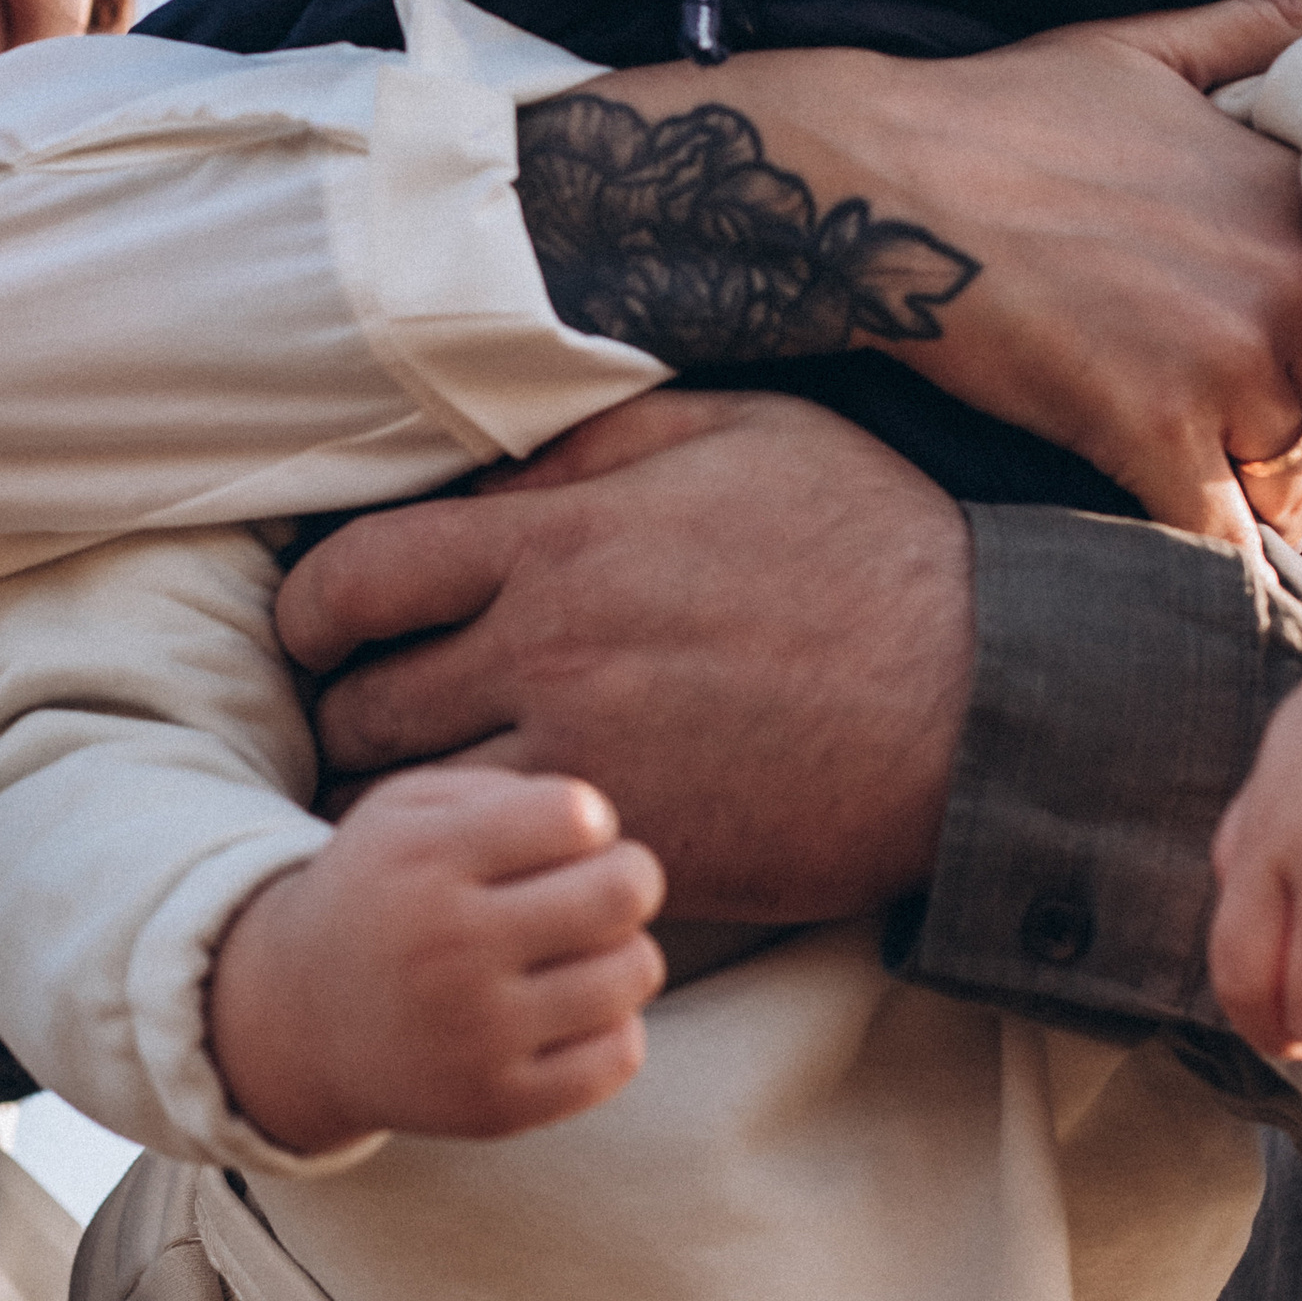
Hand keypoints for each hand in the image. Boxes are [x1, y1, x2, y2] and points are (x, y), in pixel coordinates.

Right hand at [207, 767, 664, 1150]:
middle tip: (603, 889)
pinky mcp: (498, 1105)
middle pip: (623, 892)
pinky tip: (571, 1012)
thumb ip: (501, 789)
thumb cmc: (380, 893)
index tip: (564, 838)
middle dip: (631, 877)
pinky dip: (613, 1025)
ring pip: (636, 970)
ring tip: (582, 951)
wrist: (298, 1021)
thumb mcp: (402, 811)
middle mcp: (449, 948)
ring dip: (624, 952)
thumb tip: (600, 826)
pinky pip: (621, 1054)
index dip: (588, 820)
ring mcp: (474, 1036)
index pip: (575, 817)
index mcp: (425, 861)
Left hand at [280, 390, 974, 925]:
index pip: (353, 580)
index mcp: (557, 545)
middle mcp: (548, 659)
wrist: (986, 695)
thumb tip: (486, 461)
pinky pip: (504, 866)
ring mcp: (588, 768)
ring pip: (410, 807)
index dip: (315, 608)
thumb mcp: (737, 433)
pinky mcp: (636, 850)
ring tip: (415, 787)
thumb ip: (593, 437)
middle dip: (341, 708)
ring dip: (395, 799)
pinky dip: (481, 859)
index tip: (326, 623)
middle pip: (357, 706)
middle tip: (363, 709)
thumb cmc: (872, 546)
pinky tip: (500, 840)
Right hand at [575, 0, 1301, 554]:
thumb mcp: (1150, 49)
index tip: (1262, 387)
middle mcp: (1282, 280)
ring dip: (1234, 497)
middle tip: (1212, 454)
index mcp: (1293, 202)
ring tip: (1173, 490)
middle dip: (1279, 442)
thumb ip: (1277, 23)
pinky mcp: (1148, 429)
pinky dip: (1196, 557)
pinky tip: (1157, 549)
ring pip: (1277, 477)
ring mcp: (1221, 360)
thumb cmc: (999, 113)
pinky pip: (1213, 535)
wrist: (878, 178)